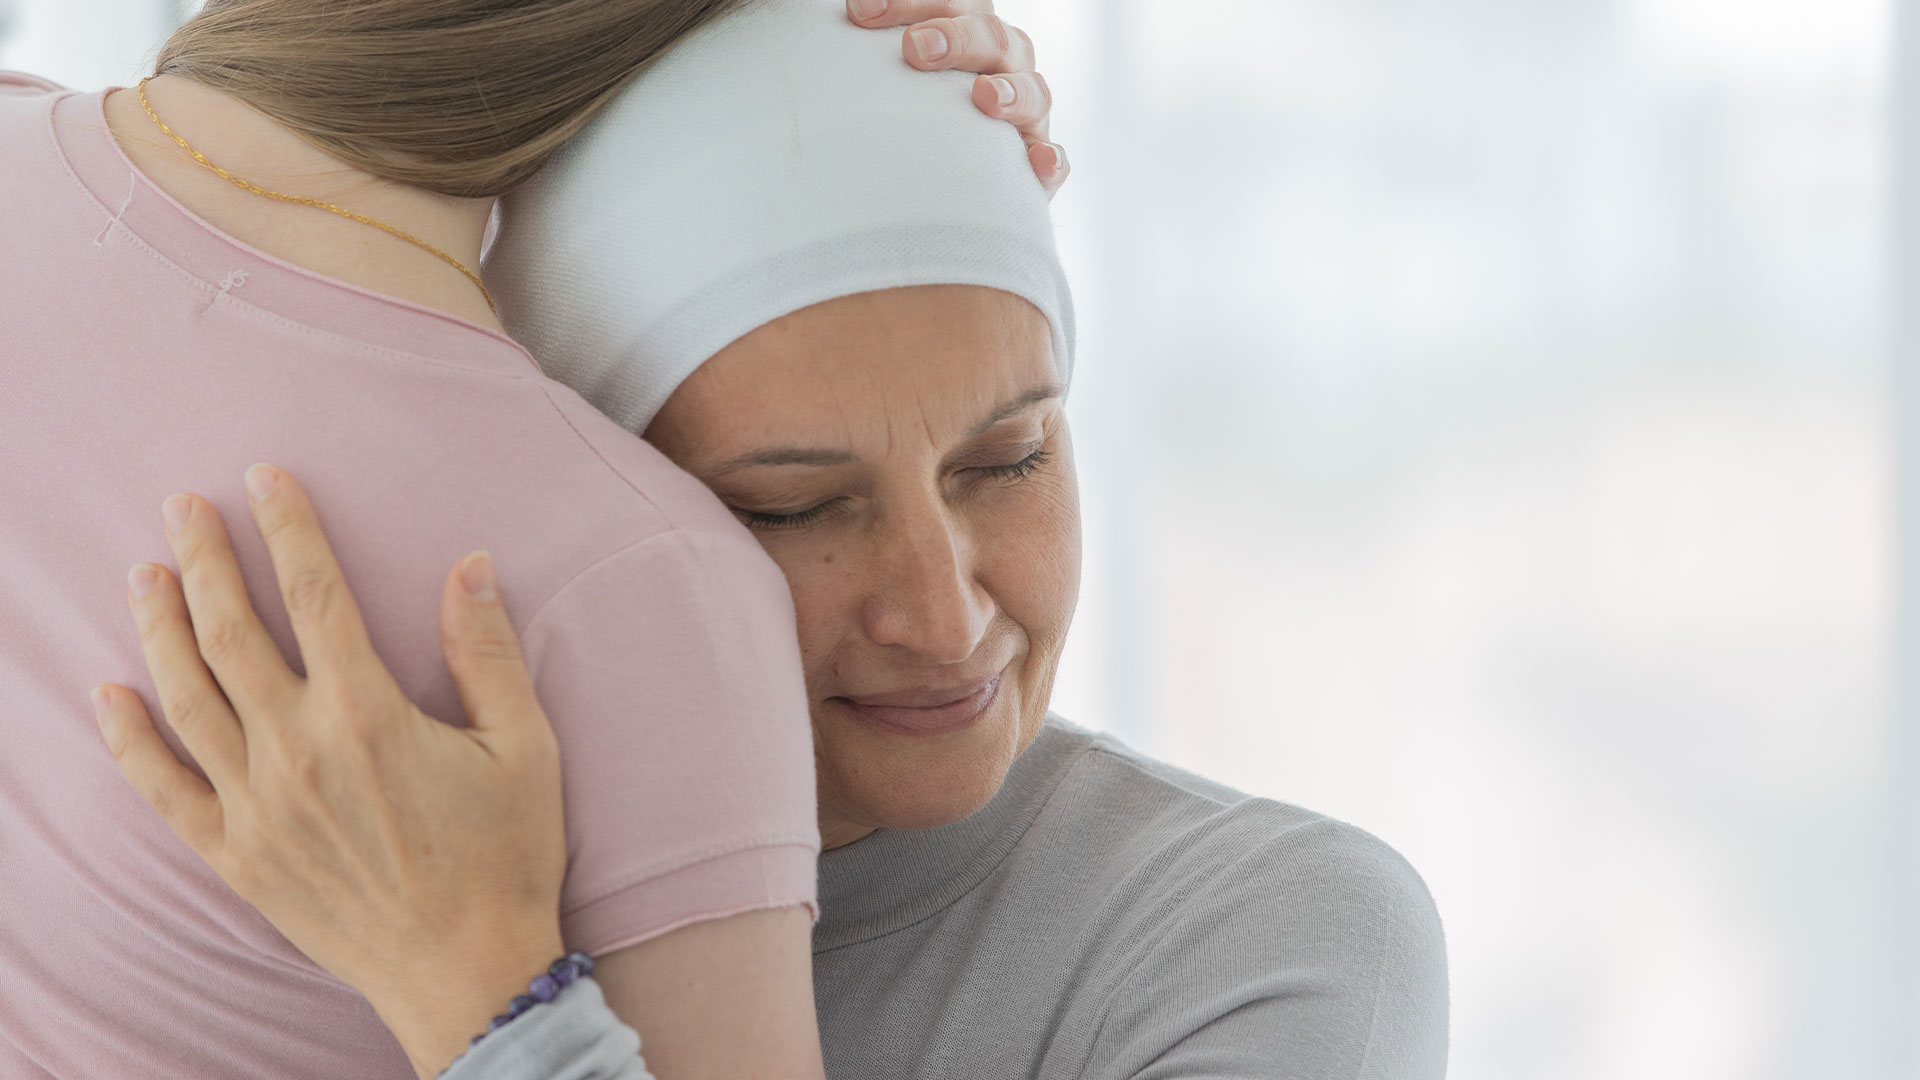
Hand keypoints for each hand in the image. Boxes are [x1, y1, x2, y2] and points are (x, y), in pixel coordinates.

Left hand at [91, 465, 567, 1079]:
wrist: (467, 973)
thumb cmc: (506, 856)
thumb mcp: (524, 747)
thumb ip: (487, 653)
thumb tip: (470, 566)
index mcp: (368, 713)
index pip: (314, 594)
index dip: (287, 527)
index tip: (265, 479)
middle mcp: (298, 749)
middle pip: (231, 631)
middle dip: (203, 559)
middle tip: (183, 508)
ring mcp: (257, 805)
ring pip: (187, 696)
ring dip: (160, 627)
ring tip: (144, 574)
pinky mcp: (237, 856)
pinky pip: (164, 789)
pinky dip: (131, 739)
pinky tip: (110, 695)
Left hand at [847, 0, 1069, 196]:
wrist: (923, 181)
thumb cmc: (892, 115)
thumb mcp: (880, 75)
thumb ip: (865, 52)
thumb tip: (834, 17)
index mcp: (964, 31)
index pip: (948, 1)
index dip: (908, 1)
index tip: (859, 10)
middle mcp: (1001, 65)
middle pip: (992, 37)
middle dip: (955, 38)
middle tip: (913, 50)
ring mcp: (1025, 116)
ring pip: (1034, 92)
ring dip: (1012, 92)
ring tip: (984, 98)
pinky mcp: (1035, 167)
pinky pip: (1054, 161)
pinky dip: (1051, 160)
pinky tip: (1039, 162)